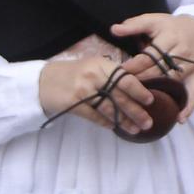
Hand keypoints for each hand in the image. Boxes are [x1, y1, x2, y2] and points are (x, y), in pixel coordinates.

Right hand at [40, 54, 157, 132]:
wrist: (42, 81)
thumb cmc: (73, 74)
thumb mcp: (93, 67)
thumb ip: (112, 75)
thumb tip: (139, 88)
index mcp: (101, 64)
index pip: (126, 78)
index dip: (140, 91)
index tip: (151, 101)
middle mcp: (93, 76)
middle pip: (120, 96)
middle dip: (136, 111)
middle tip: (148, 122)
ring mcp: (83, 90)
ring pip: (109, 108)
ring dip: (124, 121)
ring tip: (136, 129)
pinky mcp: (74, 104)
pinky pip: (95, 116)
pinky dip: (107, 122)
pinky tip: (115, 128)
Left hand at [114, 12, 193, 123]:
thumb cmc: (171, 26)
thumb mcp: (153, 20)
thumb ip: (133, 25)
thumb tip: (114, 29)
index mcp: (169, 38)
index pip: (148, 57)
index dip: (132, 67)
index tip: (118, 74)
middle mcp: (181, 53)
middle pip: (158, 71)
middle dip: (141, 82)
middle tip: (125, 91)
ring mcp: (190, 66)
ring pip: (172, 82)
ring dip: (157, 93)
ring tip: (142, 103)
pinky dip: (188, 106)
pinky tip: (180, 118)